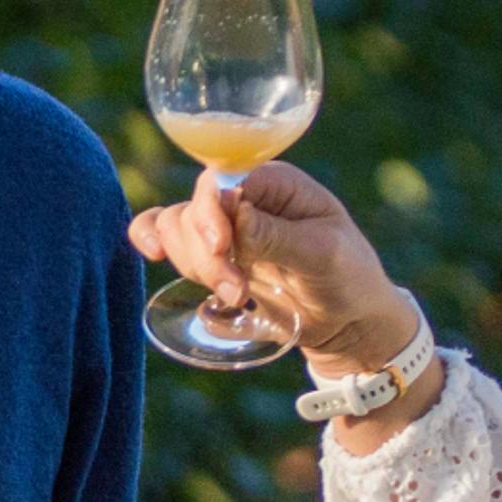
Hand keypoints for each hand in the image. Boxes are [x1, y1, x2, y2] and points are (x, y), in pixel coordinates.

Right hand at [128, 162, 427, 374]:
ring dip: (194, 265)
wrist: (348, 321)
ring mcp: (225, 226)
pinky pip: (167, 237)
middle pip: (194, 208)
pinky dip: (152, 241)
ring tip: (237, 297)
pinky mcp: (212, 254)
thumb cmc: (349, 277)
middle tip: (238, 291)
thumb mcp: (324, 255)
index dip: (212, 211)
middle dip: (206, 253)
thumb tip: (233, 211)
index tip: (223, 248)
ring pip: (176, 228)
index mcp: (275, 182)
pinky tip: (153, 255)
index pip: (222, 180)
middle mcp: (244, 196)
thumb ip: (276, 235)